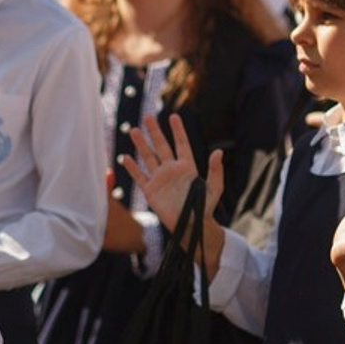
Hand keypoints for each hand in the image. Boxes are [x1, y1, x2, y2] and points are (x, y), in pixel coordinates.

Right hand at [119, 113, 222, 234]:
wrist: (191, 227)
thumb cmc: (204, 208)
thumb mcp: (214, 189)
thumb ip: (215, 171)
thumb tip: (218, 152)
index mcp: (187, 167)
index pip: (181, 144)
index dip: (178, 130)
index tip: (174, 116)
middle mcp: (171, 170)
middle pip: (161, 146)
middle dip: (154, 132)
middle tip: (148, 116)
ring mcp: (160, 179)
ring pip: (148, 158)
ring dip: (141, 145)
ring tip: (133, 130)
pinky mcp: (151, 191)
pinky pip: (140, 177)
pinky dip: (132, 168)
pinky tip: (126, 157)